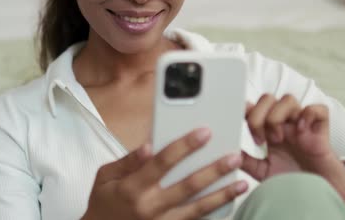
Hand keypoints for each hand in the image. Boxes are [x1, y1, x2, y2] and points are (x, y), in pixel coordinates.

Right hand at [82, 128, 248, 219]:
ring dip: (222, 195)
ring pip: (197, 209)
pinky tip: (228, 205)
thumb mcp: (104, 178)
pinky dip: (212, 214)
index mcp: (133, 188)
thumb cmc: (103, 204)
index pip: (162, 162)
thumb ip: (127, 161)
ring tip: (241, 183)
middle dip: (213, 170)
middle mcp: (150, 207)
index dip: (185, 146)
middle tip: (234, 156)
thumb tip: (149, 146)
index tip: (204, 132)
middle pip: (187, 186)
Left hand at [242, 94, 344, 209]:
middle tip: (260, 140)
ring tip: (278, 139)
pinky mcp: (321, 131)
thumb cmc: (294, 182)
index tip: (238, 125)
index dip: (245, 109)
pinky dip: (308, 115)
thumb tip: (228, 151)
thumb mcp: (263, 172)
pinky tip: (301, 131)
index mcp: (269, 130)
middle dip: (258, 115)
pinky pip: (318, 109)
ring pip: (288, 99)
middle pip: (268, 98)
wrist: (320, 195)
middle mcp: (285, 124)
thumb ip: (246, 161)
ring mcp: (302, 125)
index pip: (255, 106)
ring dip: (278, 116)